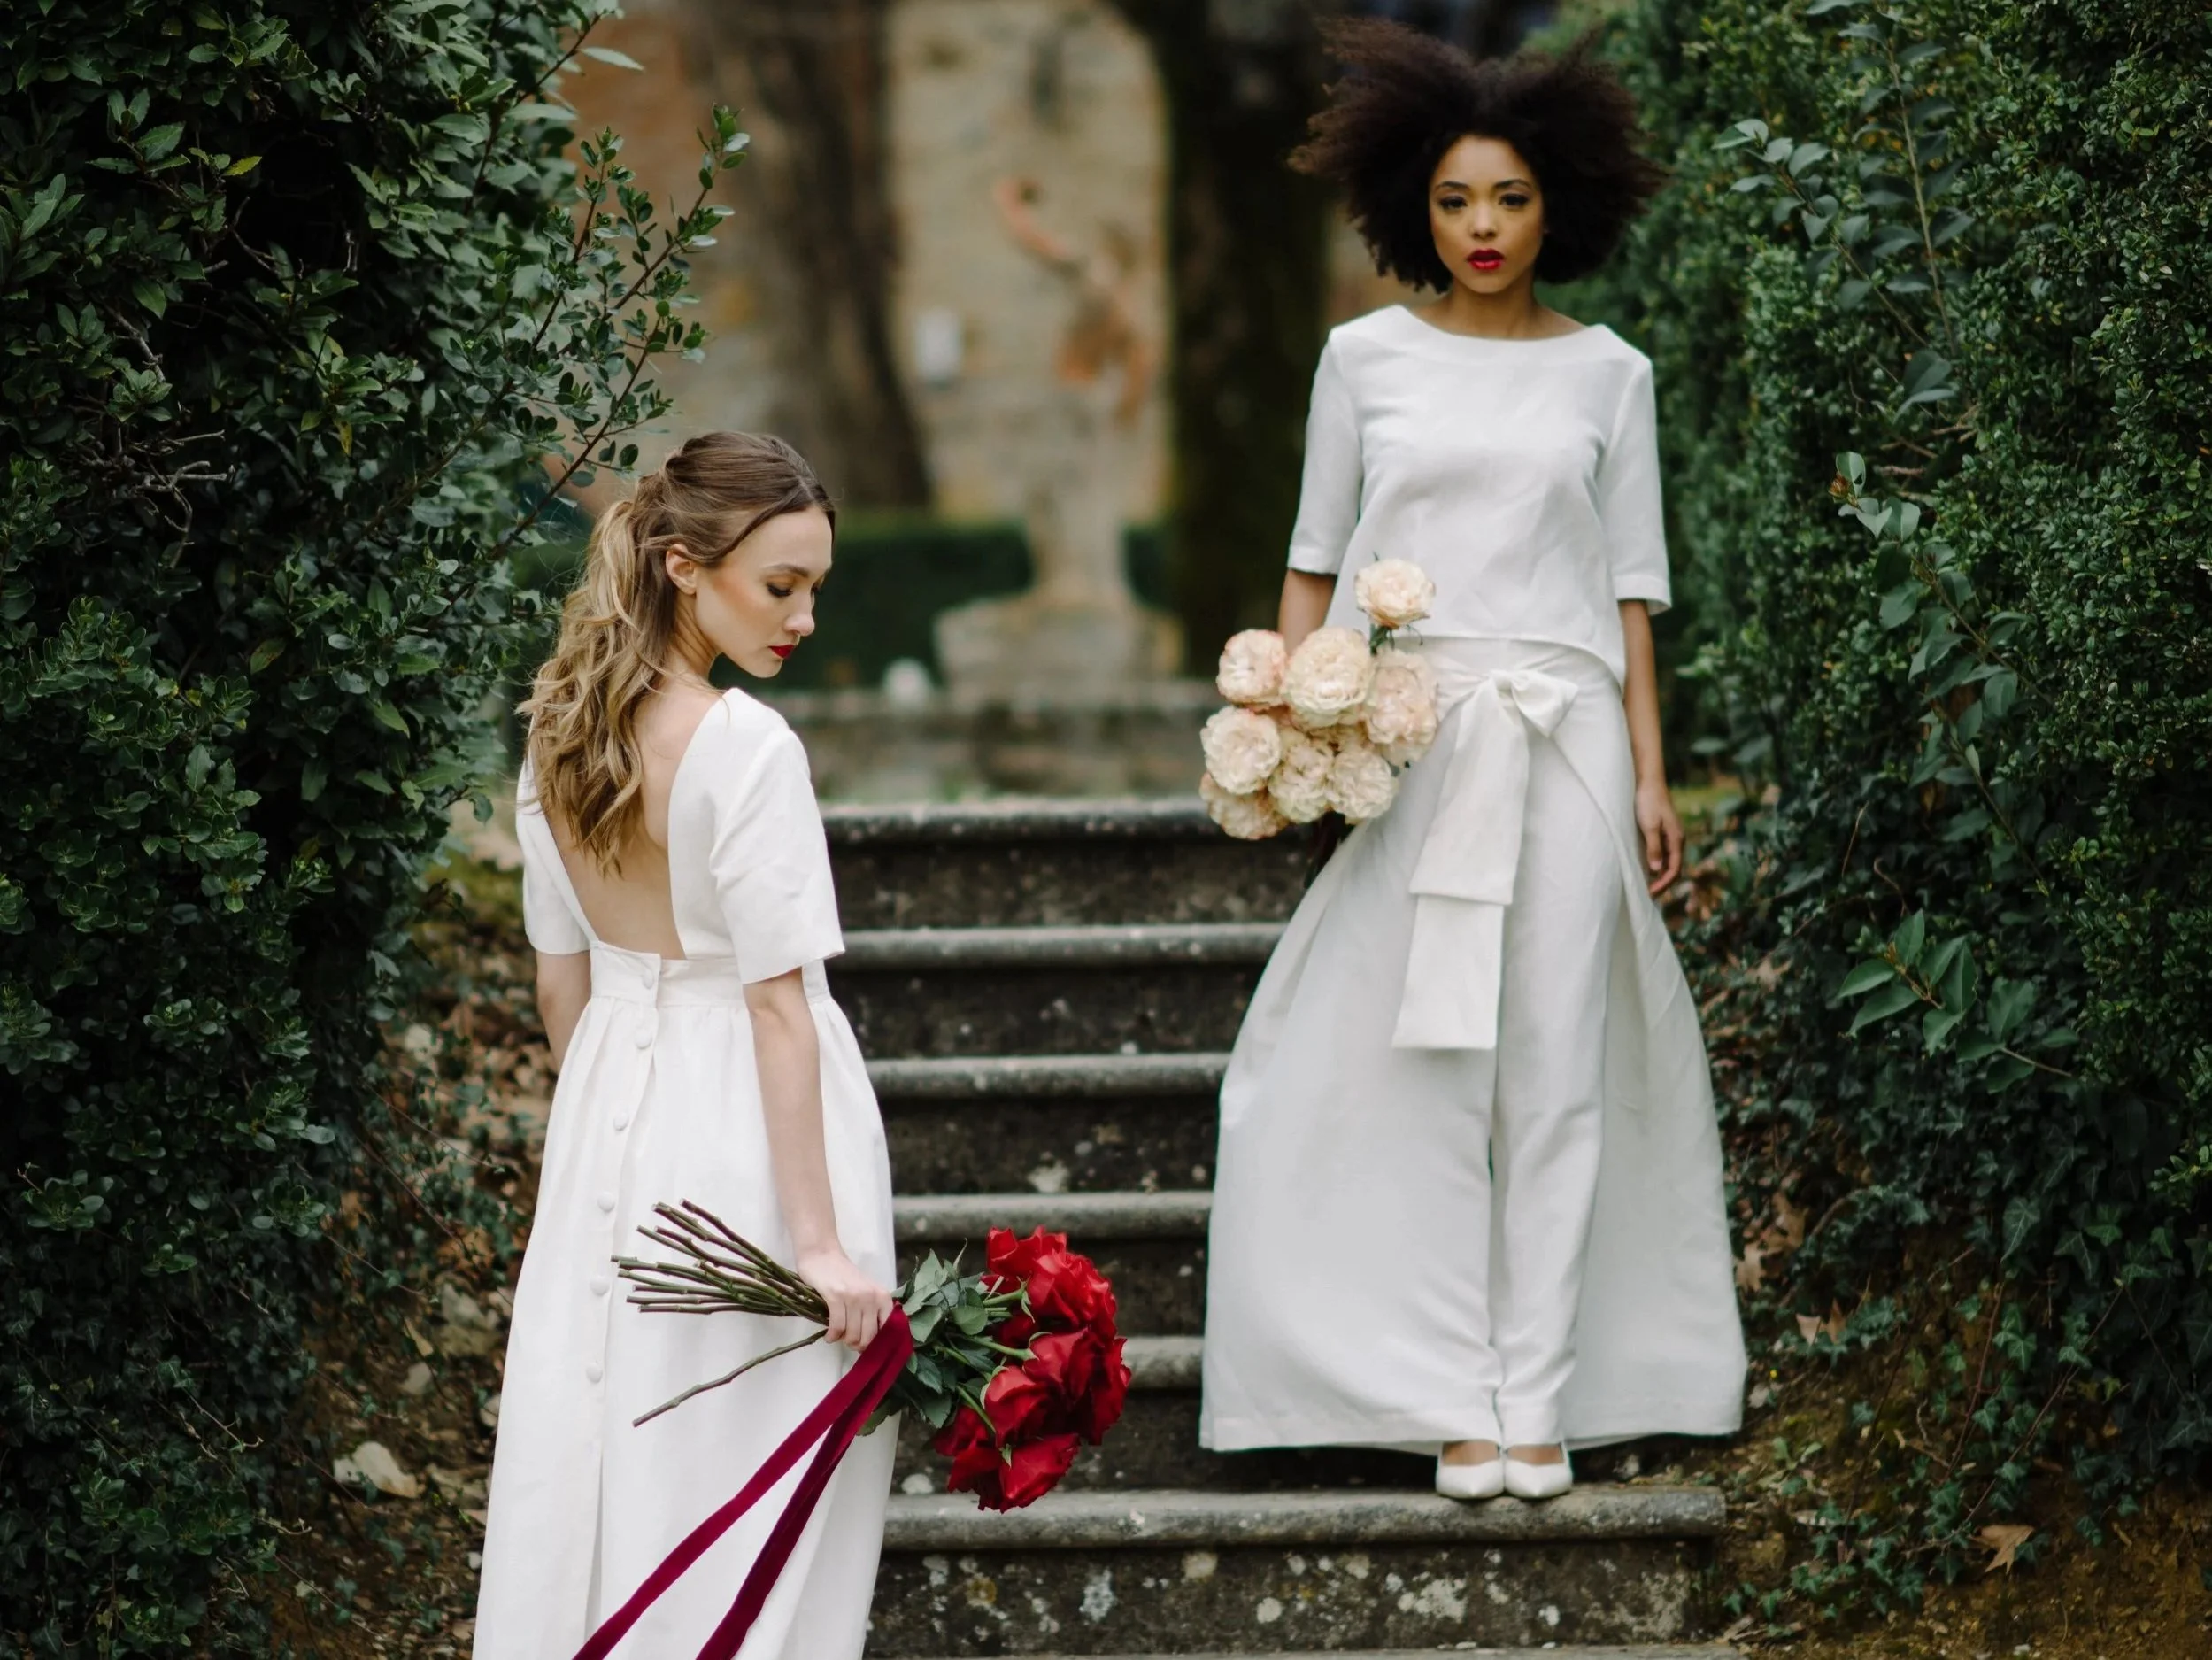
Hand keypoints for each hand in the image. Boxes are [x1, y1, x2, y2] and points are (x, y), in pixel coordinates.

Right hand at [795, 1245, 894, 1352]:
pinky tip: (829, 1336)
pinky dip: (832, 1336)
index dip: (877, 1344)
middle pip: (869, 1336)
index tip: (866, 1347)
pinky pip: (837, 1327)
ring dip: (843, 1340)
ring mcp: (854, 1296)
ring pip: (852, 1334)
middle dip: (858, 1346)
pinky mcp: (836, 1296)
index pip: (887, 1329)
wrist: (822, 1255)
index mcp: (882, 1296)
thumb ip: (871, 1312)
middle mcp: (871, 1296)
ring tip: (838, 1336)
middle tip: (849, 1343)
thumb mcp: (865, 1292)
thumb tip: (869, 1342)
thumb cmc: (843, 1276)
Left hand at [1634, 777, 1683, 895]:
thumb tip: (1656, 871)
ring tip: (1647, 886)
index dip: (1664, 883)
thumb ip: (1653, 848)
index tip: (1650, 893)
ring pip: (1668, 861)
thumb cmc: (1647, 801)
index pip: (1674, 869)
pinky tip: (1646, 868)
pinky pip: (1662, 853)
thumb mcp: (1649, 826)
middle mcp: (1676, 839)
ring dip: (1660, 875)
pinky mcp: (1662, 831)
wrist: (1648, 781)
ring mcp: (1670, 835)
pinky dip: (1656, 864)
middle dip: (1663, 883)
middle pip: (1673, 867)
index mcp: (1676, 839)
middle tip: (1648, 895)